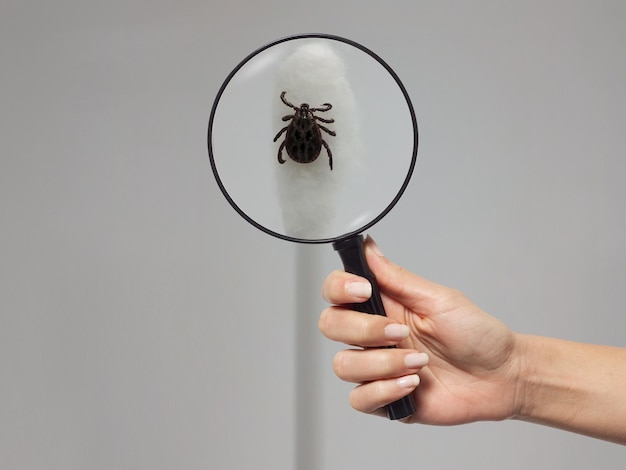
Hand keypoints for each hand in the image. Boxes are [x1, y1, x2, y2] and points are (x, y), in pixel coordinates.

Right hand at [319, 236, 522, 423]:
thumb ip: (396, 277)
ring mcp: (377, 367)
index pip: (336, 292)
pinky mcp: (385, 399)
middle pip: (330, 326)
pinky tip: (412, 383)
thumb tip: (368, 247)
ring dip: (381, 363)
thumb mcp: (438, 299)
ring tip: (418, 363)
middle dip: (363, 330)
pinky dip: (385, 390)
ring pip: (343, 365)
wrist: (502, 376)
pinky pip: (360, 398)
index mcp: (383, 305)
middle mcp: (373, 335)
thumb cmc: (476, 334)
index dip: (338, 289)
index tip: (364, 291)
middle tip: (400, 333)